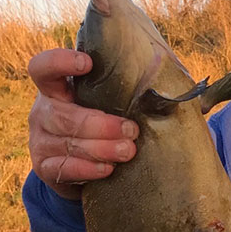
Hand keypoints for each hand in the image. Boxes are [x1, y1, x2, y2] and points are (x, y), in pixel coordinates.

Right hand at [27, 48, 137, 199]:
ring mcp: (40, 140)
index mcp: (57, 88)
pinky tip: (108, 169)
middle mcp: (43, 111)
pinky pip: (64, 168)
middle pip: (64, 114)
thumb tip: (189, 96)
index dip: (60, 62)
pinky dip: (88, 169)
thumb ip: (136, 94)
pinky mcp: (44, 167)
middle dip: (100, 124)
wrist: (84, 166)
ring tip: (127, 151)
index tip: (88, 64)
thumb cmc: (107, 124)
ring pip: (68, 143)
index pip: (44, 68)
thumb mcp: (113, 106)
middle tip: (131, 130)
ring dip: (101, 148)